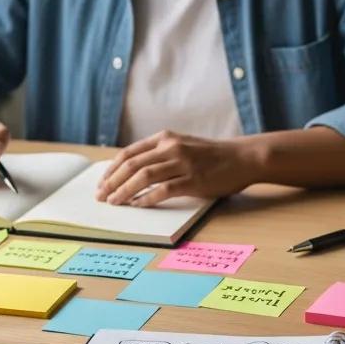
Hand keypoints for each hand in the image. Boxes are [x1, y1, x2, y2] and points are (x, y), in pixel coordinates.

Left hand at [96, 131, 256, 206]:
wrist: (243, 157)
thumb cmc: (211, 156)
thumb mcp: (182, 145)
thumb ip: (160, 153)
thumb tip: (132, 172)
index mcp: (165, 138)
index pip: (129, 153)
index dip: (111, 169)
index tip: (102, 183)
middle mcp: (171, 147)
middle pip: (131, 165)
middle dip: (112, 182)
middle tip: (101, 196)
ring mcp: (182, 163)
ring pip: (143, 177)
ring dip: (124, 191)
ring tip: (114, 202)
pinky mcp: (193, 180)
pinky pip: (163, 190)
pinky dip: (147, 199)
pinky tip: (138, 205)